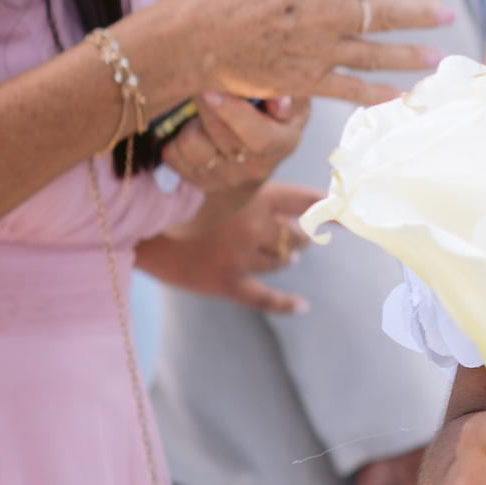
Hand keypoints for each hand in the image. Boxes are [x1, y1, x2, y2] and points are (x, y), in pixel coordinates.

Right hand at [135, 180, 317, 313]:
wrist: (133, 223)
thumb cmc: (171, 194)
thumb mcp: (212, 179)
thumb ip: (244, 182)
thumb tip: (273, 189)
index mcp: (254, 193)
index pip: (308, 200)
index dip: (333, 207)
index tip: (352, 212)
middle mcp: (254, 224)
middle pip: (297, 234)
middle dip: (300, 235)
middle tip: (299, 235)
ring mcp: (242, 256)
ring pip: (282, 261)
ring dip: (286, 257)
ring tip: (285, 254)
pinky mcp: (226, 283)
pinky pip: (265, 298)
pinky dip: (286, 304)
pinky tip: (301, 306)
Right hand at [136, 0, 447, 111]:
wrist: (186, 41)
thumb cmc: (215, 0)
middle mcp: (326, 12)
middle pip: (386, 12)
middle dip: (420, 13)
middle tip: (445, 13)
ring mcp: (319, 50)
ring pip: (378, 53)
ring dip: (412, 55)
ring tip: (439, 56)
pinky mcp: (306, 82)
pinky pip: (352, 90)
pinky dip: (379, 95)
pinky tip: (401, 96)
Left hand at [161, 88, 303, 194]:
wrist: (257, 154)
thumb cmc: (274, 112)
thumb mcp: (291, 97)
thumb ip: (283, 92)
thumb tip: (278, 101)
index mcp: (282, 143)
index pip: (259, 137)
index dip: (232, 113)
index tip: (209, 91)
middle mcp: (255, 167)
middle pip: (217, 131)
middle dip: (202, 100)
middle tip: (198, 79)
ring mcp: (226, 178)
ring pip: (190, 142)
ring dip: (189, 121)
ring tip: (200, 112)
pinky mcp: (200, 181)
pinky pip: (172, 155)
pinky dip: (175, 137)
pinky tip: (191, 128)